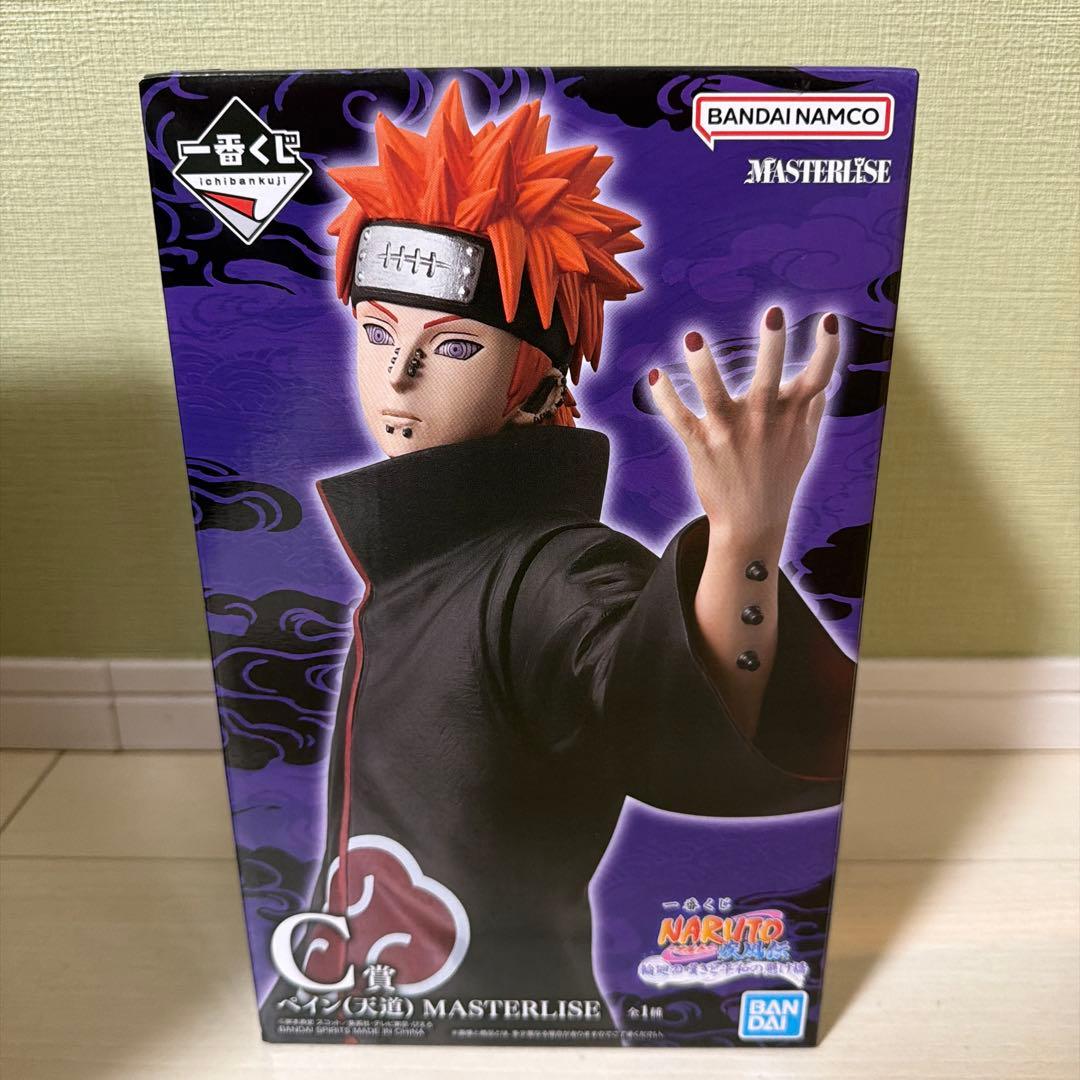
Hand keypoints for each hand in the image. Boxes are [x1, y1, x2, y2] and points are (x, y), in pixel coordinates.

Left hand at [649, 307, 839, 549]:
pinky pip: (679, 418)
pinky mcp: (701, 445)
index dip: (828, 349)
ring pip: (714, 394)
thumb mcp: (804, 445)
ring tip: (692, 338)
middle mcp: (763, 421)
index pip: (817, 378)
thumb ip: (812, 410)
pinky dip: (665, 398)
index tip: (830, 320)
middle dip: (772, 345)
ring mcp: (730, 433)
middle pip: (769, 378)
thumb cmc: (779, 478)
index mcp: (791, 416)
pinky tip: (656, 376)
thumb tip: (824, 381)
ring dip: (703, 366)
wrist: (752, 523)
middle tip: (773, 312)